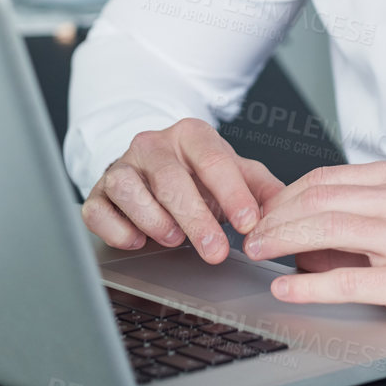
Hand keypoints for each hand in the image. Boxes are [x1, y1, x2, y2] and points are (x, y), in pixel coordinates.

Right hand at [81, 118, 284, 263]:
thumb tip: (288, 209)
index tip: (249, 224)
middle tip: (215, 251)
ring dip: (152, 218)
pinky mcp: (99, 192)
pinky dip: (115, 228)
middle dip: (195, 218)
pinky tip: (135, 240)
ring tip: (173, 239)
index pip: (213, 159)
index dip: (233, 193)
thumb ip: (262, 188)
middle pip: (170, 178)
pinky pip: (97, 209)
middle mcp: (152, 145)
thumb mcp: (234, 173)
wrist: (153, 166)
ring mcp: (121, 166)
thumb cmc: (197, 174)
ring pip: (127, 187)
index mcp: (191, 135)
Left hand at [242, 159, 385, 343]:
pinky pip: (348, 280)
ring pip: (328, 228)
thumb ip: (360, 213)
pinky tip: (287, 288)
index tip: (263, 212)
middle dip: (275, 215)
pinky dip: (309, 285)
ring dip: (282, 239)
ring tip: (256, 251)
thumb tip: (301, 233)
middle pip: (319, 198)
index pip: (325, 177)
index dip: (285, 195)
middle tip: (250, 232)